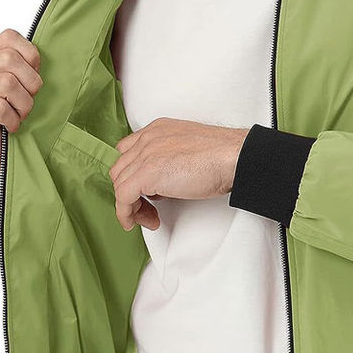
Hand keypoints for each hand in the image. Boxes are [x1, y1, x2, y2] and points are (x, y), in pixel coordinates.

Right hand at [0, 29, 42, 176]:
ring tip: (19, 117)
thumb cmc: (12, 124)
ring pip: (6, 83)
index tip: (32, 80)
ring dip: (23, 105)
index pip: (8, 38)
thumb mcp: (24, 93)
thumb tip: (41, 56)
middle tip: (27, 103)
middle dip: (30, 83)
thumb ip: (26, 71)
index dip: (31, 57)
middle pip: (9, 59)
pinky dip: (12, 120)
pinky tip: (10, 128)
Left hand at [109, 118, 248, 230]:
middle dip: (130, 193)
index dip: (132, 174)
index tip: (144, 191)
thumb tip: (162, 186)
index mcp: (157, 130)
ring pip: (119, 184)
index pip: (127, 152)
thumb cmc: (222, 156)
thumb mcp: (189, 151)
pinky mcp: (147, 173)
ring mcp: (145, 154)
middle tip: (148, 208)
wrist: (234, 157)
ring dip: (130, 206)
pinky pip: (123, 197)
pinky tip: (138, 222)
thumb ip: (170, 160)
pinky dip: (126, 214)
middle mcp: (147, 139)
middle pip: (120, 170)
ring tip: (150, 218)